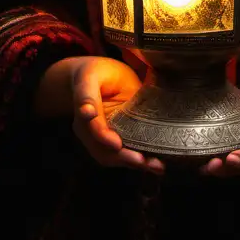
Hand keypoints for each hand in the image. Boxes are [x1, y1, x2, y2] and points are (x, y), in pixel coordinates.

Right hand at [70, 56, 163, 174]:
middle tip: (143, 160)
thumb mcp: (91, 76)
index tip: (117, 145)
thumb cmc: (97, 73)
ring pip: (113, 157)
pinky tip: (155, 163)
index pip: (93, 128)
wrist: (96, 77)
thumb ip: (87, 94)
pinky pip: (123, 154)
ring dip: (134, 163)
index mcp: (83, 113)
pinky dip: (138, 160)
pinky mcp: (114, 140)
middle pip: (104, 150)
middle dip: (124, 158)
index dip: (104, 137)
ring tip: (156, 166)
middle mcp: (89, 131)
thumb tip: (86, 113)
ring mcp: (100, 138)